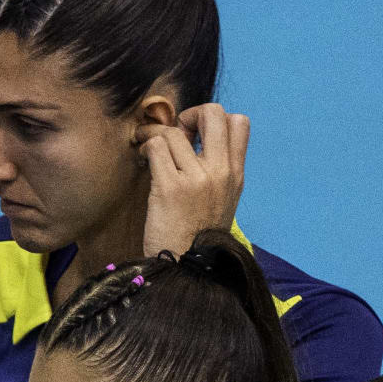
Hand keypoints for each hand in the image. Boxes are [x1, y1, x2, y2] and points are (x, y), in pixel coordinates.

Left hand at [138, 103, 249, 258]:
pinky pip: (155, 148)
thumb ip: (218, 172)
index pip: (240, 123)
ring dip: (155, 134)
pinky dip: (145, 148)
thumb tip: (198, 144)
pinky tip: (142, 160)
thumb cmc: (198, 236)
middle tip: (174, 132)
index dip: (215, 119)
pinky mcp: (170, 188)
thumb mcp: (223, 201)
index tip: (196, 134)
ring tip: (147, 148)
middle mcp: (220, 171)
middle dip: (190, 113)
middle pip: (213, 113)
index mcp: (235, 173)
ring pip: (174, 131)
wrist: (188, 268)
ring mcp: (196, 178)